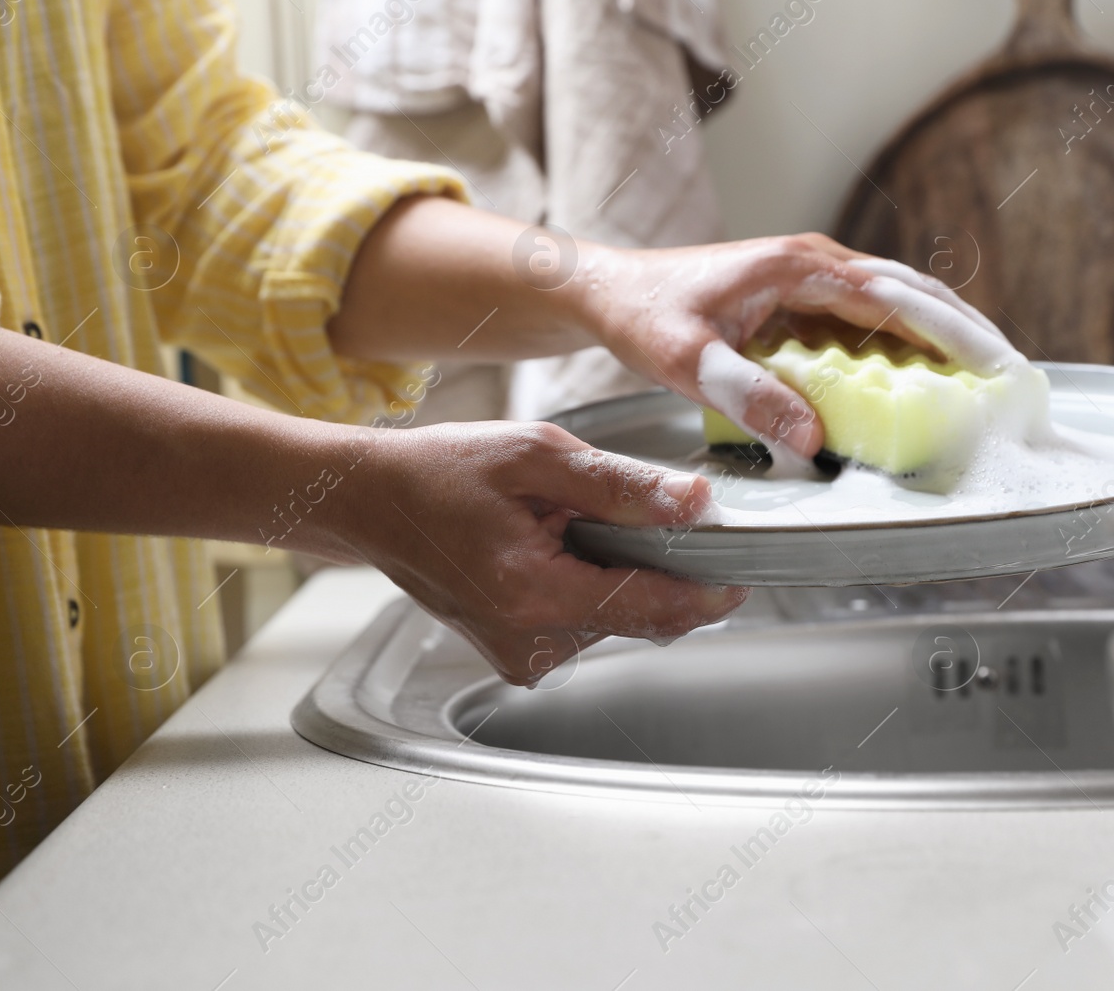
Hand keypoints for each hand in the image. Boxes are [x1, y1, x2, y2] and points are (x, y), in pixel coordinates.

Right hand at [340, 421, 747, 684]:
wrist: (369, 502)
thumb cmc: (439, 473)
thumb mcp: (536, 456)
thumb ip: (621, 483)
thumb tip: (695, 504)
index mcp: (534, 596)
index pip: (653, 609)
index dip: (708, 590)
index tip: (744, 570)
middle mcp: (530, 644)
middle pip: (643, 617)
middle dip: (662, 568)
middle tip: (655, 512)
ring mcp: (523, 657)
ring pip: (618, 620)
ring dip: (623, 573)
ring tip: (575, 523)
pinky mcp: (520, 654)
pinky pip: (588, 623)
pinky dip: (595, 585)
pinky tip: (562, 547)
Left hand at [573, 233, 1021, 460]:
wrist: (610, 290)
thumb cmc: (645, 315)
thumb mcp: (688, 361)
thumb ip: (747, 395)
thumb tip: (809, 438)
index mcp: (798, 267)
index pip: (893, 298)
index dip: (948, 331)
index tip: (992, 363)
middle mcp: (814, 262)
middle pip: (911, 292)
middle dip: (966, 331)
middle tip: (1012, 374)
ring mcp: (811, 275)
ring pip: (897, 301)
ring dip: (942, 333)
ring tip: (987, 374)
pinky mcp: (802, 295)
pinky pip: (869, 316)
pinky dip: (906, 340)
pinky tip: (923, 375)